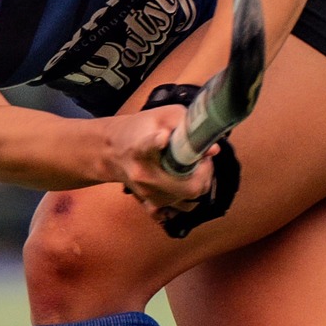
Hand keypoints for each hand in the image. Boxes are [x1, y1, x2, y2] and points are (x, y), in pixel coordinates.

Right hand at [102, 104, 217, 221]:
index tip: (162, 137)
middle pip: (187, 186)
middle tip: (202, 158)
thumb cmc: (140, 130)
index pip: (147, 146)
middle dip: (204, 172)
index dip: (156, 141)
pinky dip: (186, 199)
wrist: (113, 152)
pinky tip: (184, 184)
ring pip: (188, 200)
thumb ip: (186, 126)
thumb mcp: (162, 116)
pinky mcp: (151, 204)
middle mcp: (143, 175)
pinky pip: (178, 210)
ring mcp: (147, 194)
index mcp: (141, 147)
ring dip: (198, 184)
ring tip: (194, 168)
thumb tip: (212, 150)